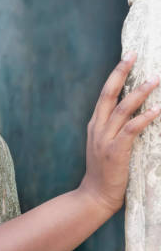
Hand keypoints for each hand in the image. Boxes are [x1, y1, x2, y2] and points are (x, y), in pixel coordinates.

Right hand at [79, 53, 159, 213]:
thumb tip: (135, 112)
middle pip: (109, 92)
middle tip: (134, 55)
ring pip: (122, 108)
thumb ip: (115, 128)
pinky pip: (131, 129)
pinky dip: (144, 117)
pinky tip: (157, 109)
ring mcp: (105, 138)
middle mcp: (98, 127)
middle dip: (122, 72)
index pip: (106, 92)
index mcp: (96, 123)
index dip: (117, 73)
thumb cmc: (105, 172)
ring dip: (140, 92)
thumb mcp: (105, 144)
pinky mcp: (115, 151)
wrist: (95, 196)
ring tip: (155, 79)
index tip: (128, 56)